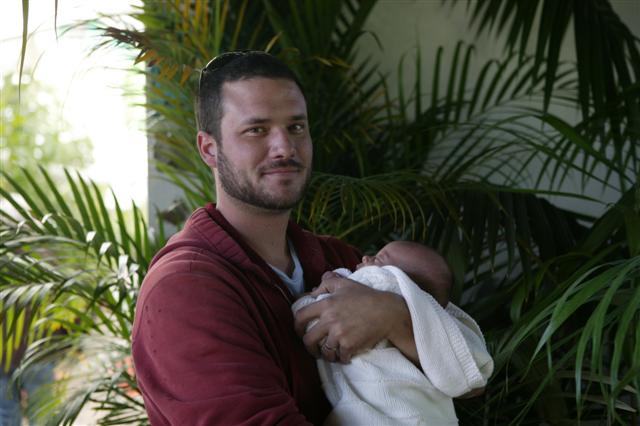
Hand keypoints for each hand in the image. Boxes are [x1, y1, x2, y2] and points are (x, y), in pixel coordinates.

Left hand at [294, 271, 414, 363]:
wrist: (387, 312)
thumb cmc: (366, 296)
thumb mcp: (345, 283)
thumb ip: (327, 283)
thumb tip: (312, 292)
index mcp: (326, 304)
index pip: (300, 317)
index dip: (296, 326)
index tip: (300, 331)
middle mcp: (329, 320)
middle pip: (308, 340)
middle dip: (309, 347)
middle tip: (314, 348)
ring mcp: (339, 334)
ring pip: (324, 351)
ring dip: (326, 355)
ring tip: (331, 354)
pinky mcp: (349, 345)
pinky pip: (339, 357)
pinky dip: (341, 358)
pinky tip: (344, 356)